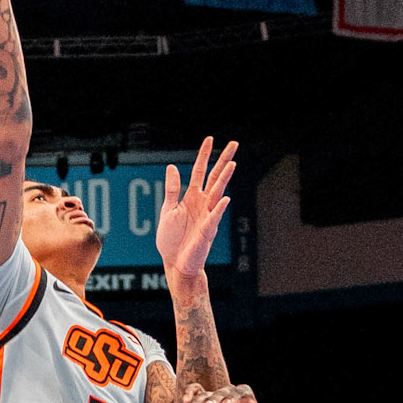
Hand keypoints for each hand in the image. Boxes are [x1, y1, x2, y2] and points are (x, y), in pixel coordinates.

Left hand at [154, 137, 236, 281]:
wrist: (175, 262)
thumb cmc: (171, 239)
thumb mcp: (167, 210)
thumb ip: (172, 189)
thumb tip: (172, 166)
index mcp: (191, 197)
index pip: (200, 171)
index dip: (204, 155)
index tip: (209, 139)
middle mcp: (202, 203)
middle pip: (215, 177)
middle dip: (223, 160)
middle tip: (234, 143)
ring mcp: (207, 215)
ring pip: (218, 192)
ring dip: (225, 178)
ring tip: (232, 163)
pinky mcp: (207, 231)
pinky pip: (214, 217)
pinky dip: (219, 208)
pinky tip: (225, 198)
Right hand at [182, 381, 267, 402]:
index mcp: (246, 396)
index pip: (239, 392)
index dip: (233, 397)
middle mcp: (230, 394)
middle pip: (221, 393)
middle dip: (214, 399)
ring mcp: (218, 400)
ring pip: (206, 395)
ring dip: (197, 401)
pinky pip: (197, 399)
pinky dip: (191, 399)